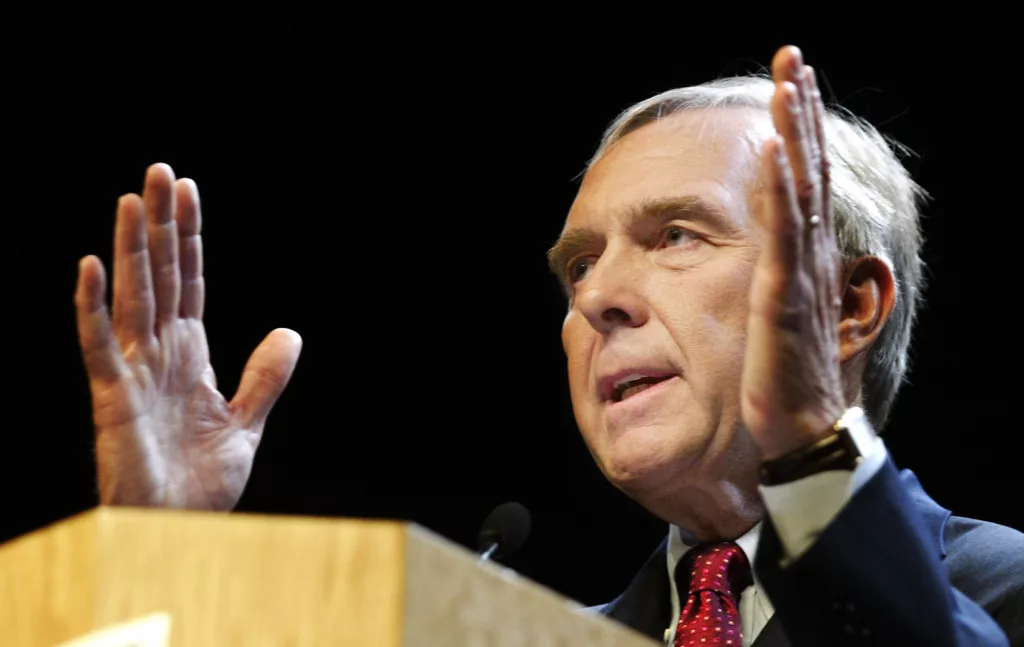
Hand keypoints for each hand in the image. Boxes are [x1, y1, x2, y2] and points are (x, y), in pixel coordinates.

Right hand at [74, 163, 301, 508]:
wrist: (177, 533)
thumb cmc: (201, 484)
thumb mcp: (246, 423)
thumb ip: (264, 377)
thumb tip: (290, 331)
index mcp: (188, 356)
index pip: (190, 283)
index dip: (191, 238)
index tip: (189, 192)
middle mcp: (158, 354)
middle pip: (162, 277)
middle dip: (163, 226)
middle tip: (160, 171)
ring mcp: (133, 373)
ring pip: (133, 297)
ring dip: (133, 248)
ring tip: (133, 199)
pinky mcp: (113, 399)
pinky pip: (98, 346)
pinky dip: (92, 307)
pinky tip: (92, 267)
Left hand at [741, 46, 845, 459]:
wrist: (799, 429)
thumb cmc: (784, 377)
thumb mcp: (777, 314)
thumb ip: (774, 277)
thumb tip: (766, 255)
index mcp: (804, 258)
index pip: (804, 179)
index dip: (800, 130)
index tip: (791, 82)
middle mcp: (810, 255)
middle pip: (808, 167)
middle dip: (800, 109)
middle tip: (793, 56)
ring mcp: (799, 273)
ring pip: (799, 187)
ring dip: (794, 130)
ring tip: (789, 79)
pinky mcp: (783, 296)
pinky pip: (783, 233)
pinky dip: (779, 187)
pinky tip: (772, 147)